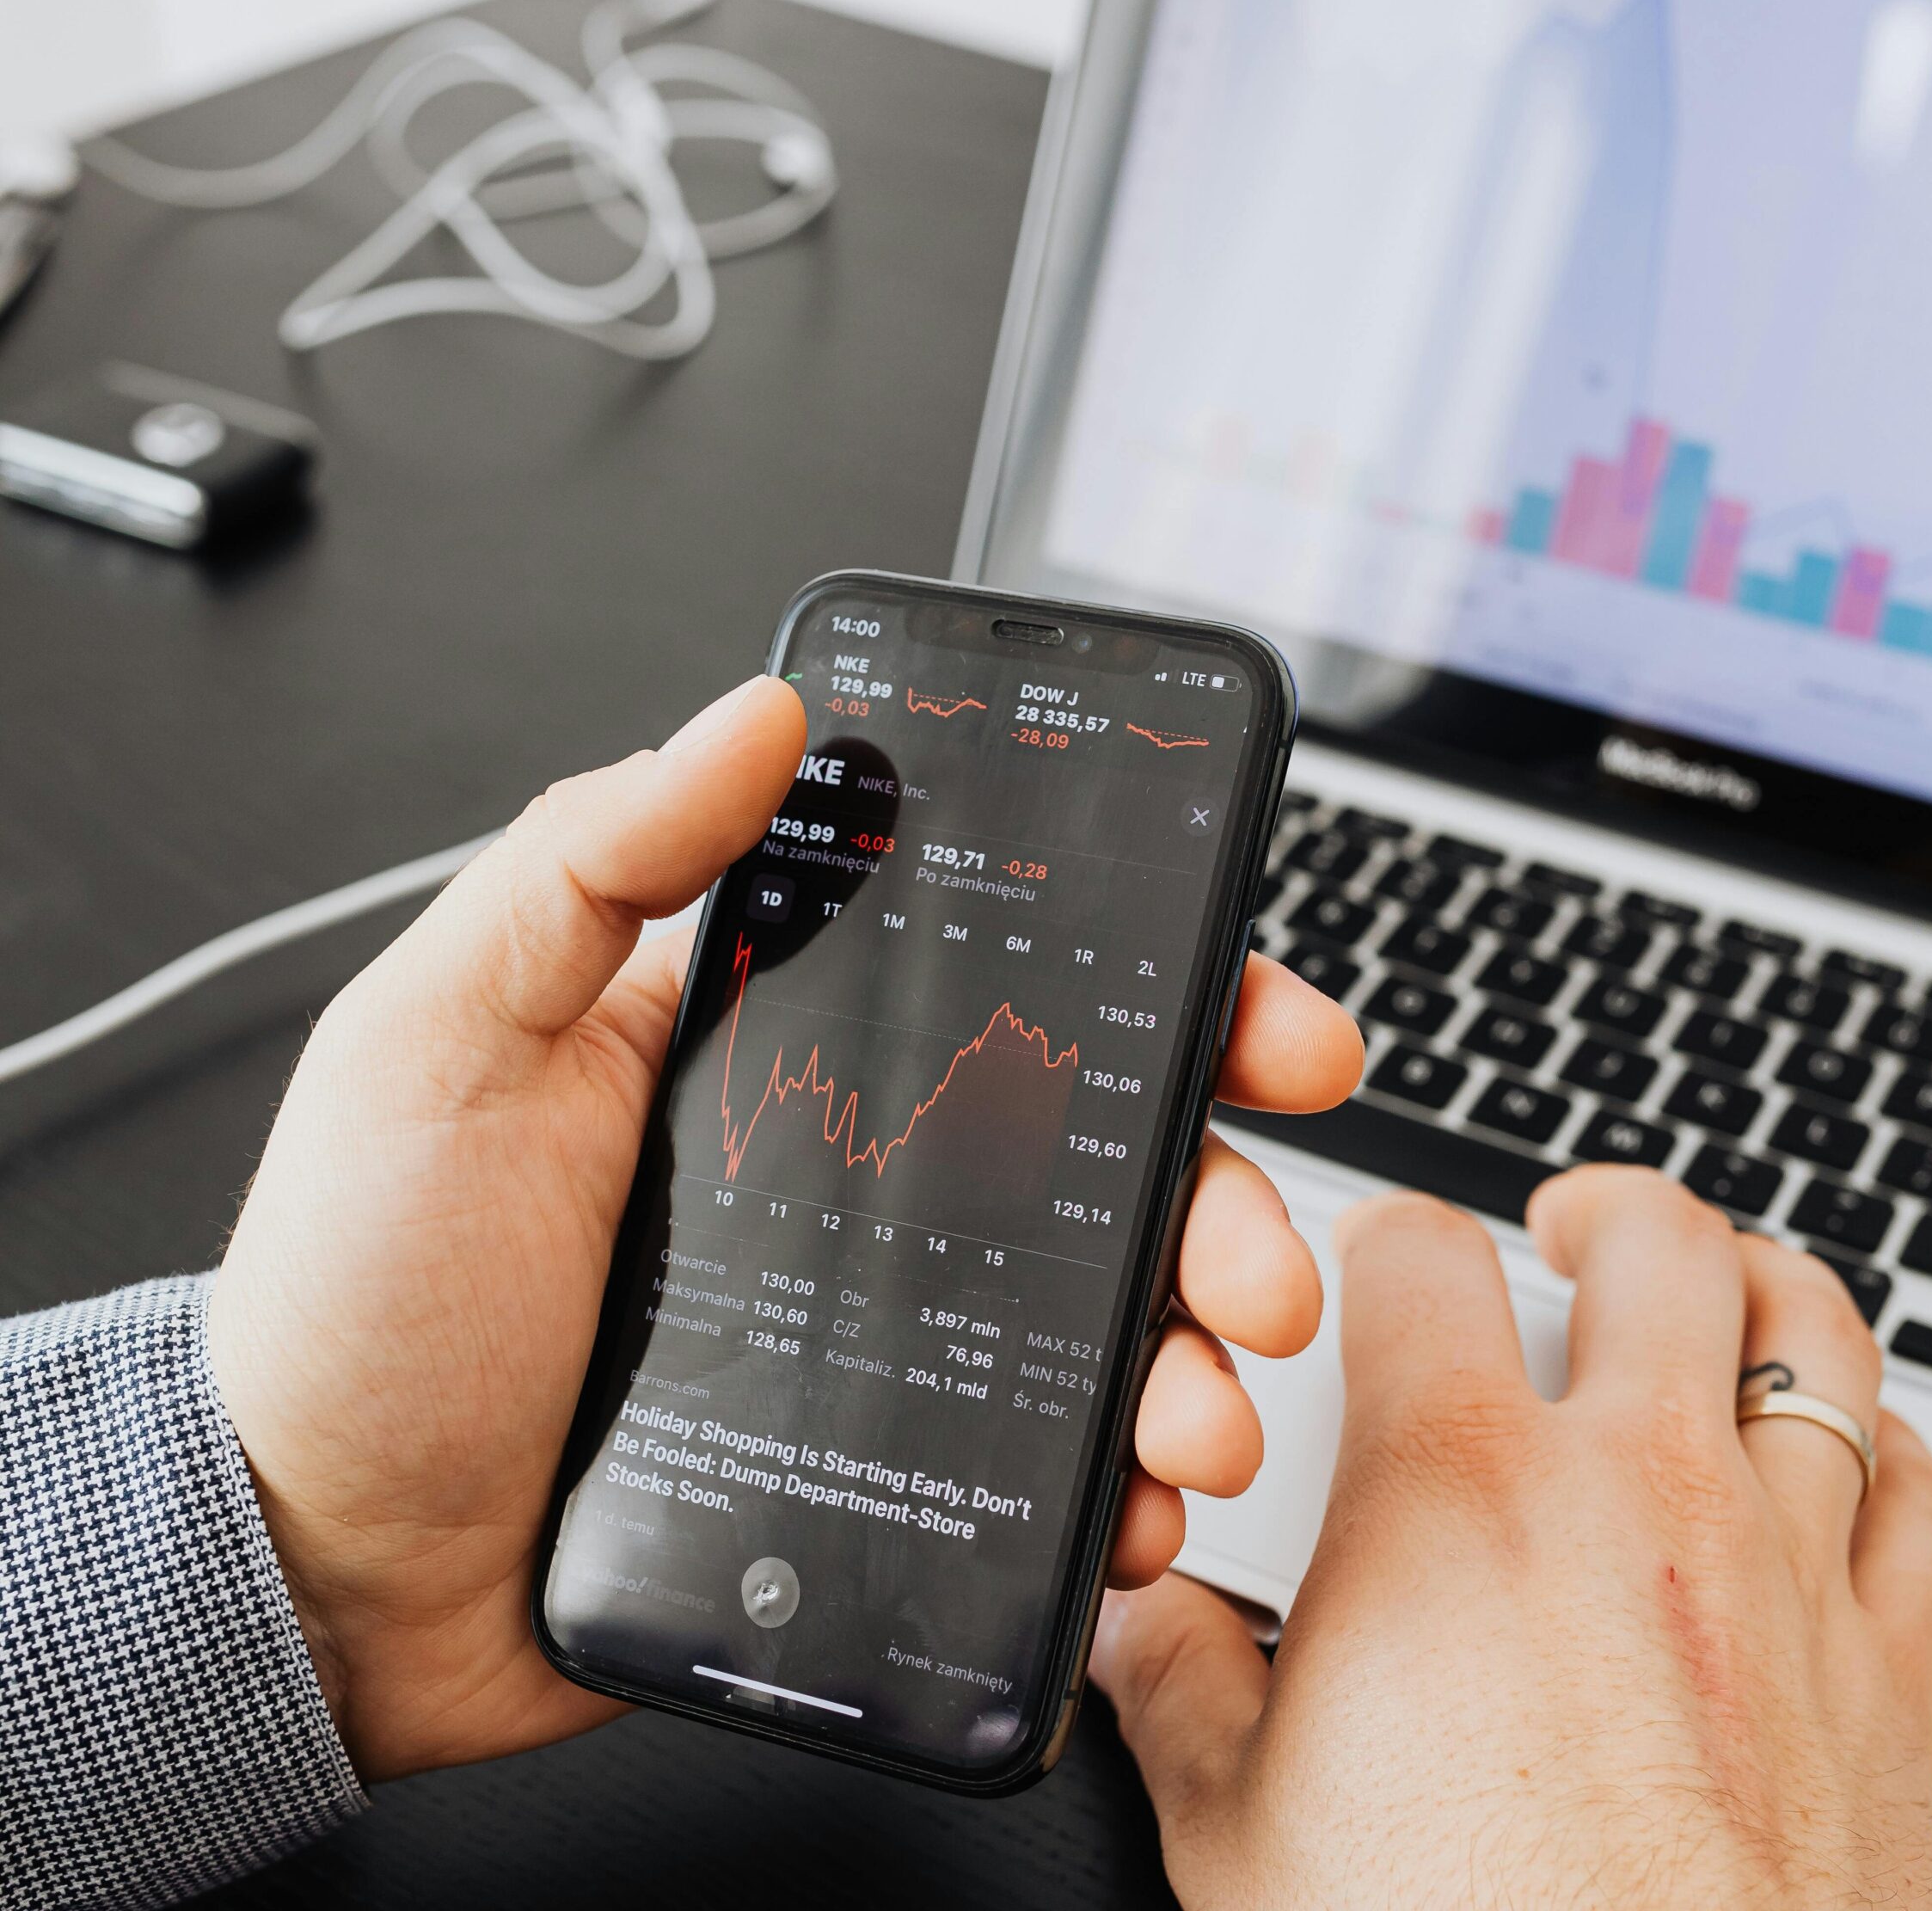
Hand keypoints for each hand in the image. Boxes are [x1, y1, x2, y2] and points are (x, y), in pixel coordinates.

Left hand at [207, 677, 1360, 1780]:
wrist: (319, 1572)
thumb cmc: (363, 1295)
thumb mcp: (447, 1034)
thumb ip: (594, 857)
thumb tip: (762, 711)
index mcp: (783, 1049)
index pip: (1006, 981)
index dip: (1157, 982)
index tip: (1250, 1008)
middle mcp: (857, 1180)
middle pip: (1098, 1156)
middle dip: (1222, 1192)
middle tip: (1259, 1257)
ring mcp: (877, 1329)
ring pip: (1098, 1316)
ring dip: (1193, 1349)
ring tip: (1200, 1403)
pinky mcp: (878, 1470)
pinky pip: (1038, 1465)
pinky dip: (1118, 1478)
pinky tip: (1133, 1496)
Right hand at [1093, 1168, 1931, 1908]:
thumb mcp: (1240, 1825)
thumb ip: (1179, 1678)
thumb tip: (1142, 1618)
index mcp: (1457, 1494)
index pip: (1418, 1256)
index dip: (1382, 1236)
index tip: (1377, 1266)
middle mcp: (1635, 1494)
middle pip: (1658, 1242)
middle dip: (1602, 1210)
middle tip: (1566, 1229)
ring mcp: (1780, 1571)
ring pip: (1814, 1335)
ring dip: (1760, 1284)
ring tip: (1715, 1286)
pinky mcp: (1886, 1674)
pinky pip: (1919, 1497)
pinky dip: (1884, 1448)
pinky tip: (1845, 1456)